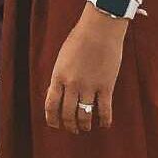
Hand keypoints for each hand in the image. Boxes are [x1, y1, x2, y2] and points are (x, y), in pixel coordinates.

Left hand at [45, 9, 127, 134]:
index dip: (52, 119)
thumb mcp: (63, 57)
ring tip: (86, 127)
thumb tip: (58, 94)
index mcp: (59, 76)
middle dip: (70, 126)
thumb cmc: (80, 38)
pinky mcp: (106, 86)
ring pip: (84, 116)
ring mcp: (89, 86)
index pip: (51, 105)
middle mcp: (72, 84)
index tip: (56, 125)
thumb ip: (60, 76)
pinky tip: (104, 124)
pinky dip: (104, 121)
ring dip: (84, 125)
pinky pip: (104, 110)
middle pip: (67, 114)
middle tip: (73, 129)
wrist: (100, 28)